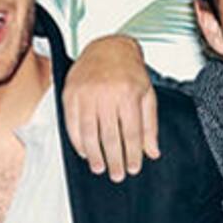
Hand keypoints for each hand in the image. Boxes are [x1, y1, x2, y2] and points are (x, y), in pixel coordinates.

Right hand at [63, 34, 159, 181]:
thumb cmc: (129, 71)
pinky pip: (71, 123)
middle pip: (109, 136)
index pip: (130, 132)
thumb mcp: (147, 94)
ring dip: (94, 155)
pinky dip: (77, 141)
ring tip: (100, 168)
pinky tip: (84, 152)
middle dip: (114, 159)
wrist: (107, 47)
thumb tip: (152, 152)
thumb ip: (150, 125)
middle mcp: (106, 94)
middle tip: (117, 175)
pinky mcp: (70, 93)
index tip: (133, 168)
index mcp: (128, 94)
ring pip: (89, 132)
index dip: (132, 154)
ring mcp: (86, 93)